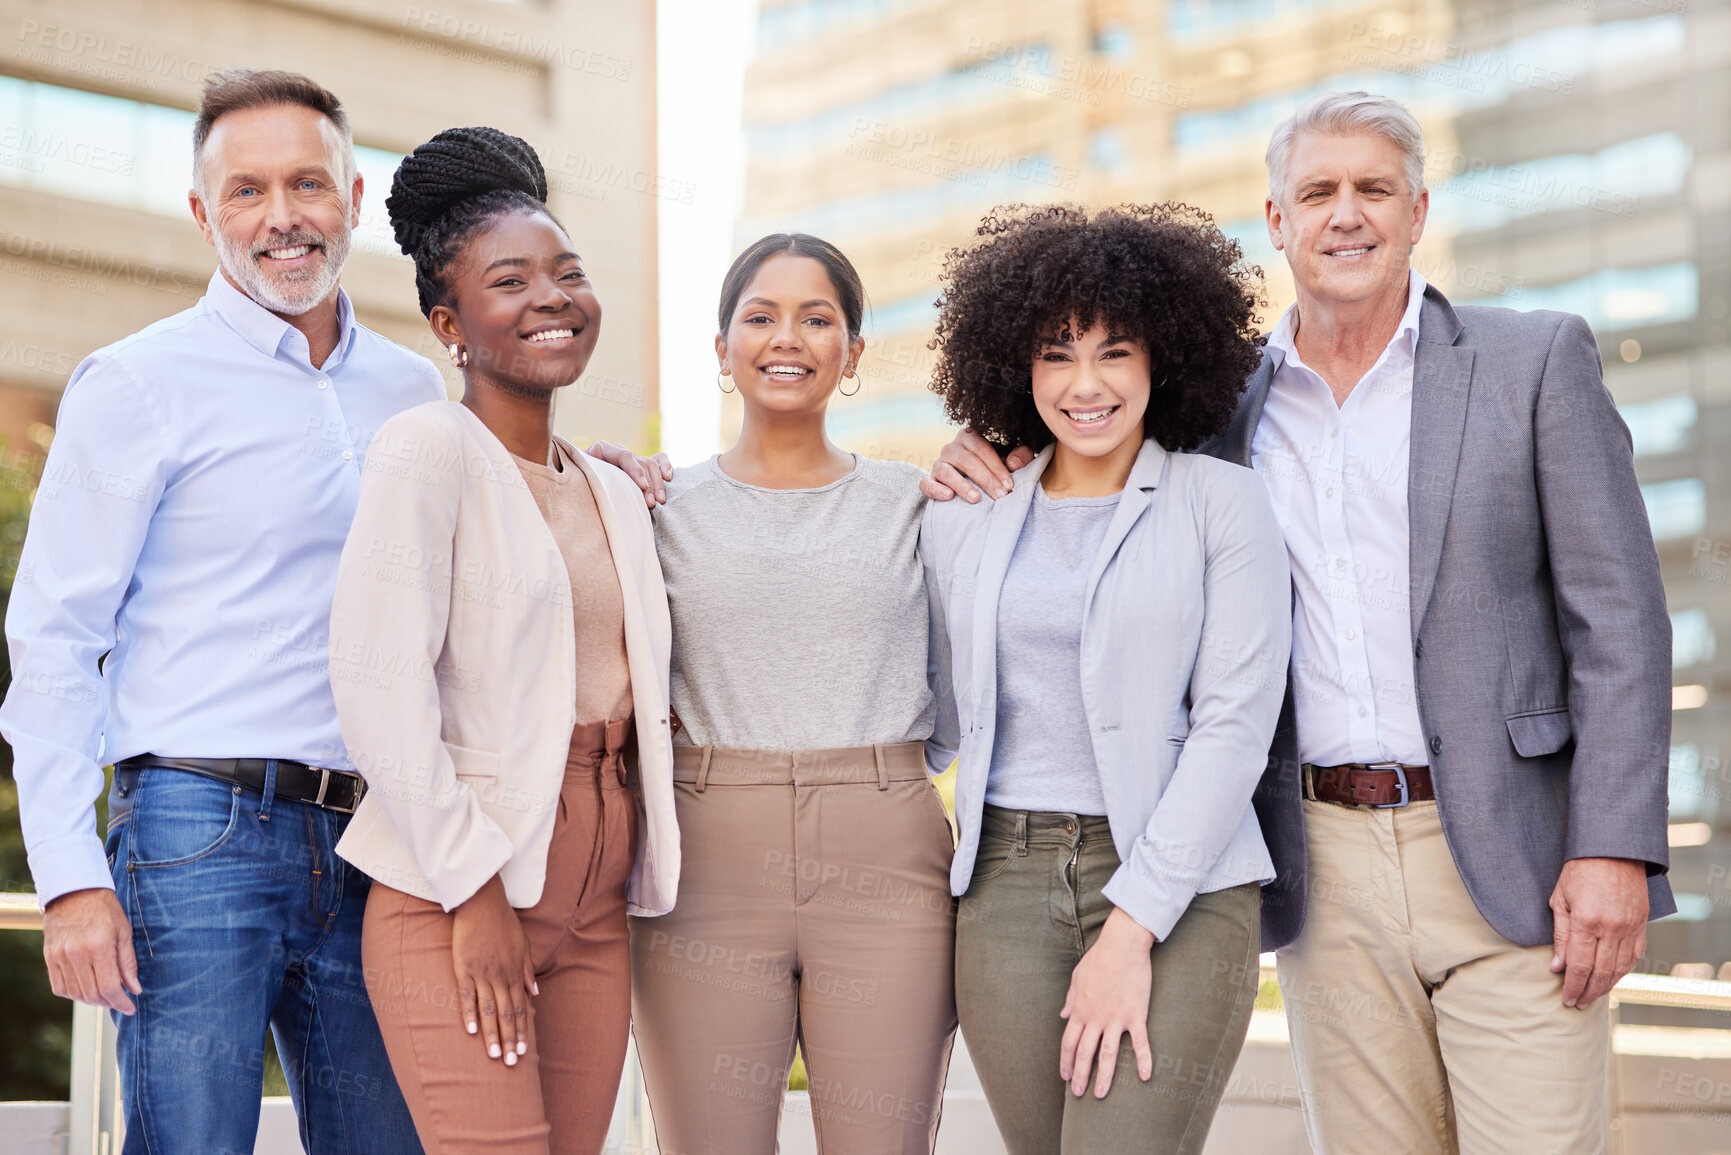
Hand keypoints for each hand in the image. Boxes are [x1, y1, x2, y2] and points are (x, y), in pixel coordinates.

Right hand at [43, 888, 139, 1014]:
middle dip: (109, 1003)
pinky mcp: (49, 957)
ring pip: (75, 994)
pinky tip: (85, 988)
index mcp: (99, 946)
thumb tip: (135, 989)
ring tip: (105, 995)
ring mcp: (60, 956)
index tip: (130, 1008)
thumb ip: (128, 963)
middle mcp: (76, 954)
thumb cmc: (104, 909)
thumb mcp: (124, 931)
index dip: (121, 1003)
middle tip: (120, 1000)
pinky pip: (59, 987)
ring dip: (91, 1000)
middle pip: (92, 994)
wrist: (74, 891)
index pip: (110, 987)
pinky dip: (73, 993)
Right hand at [451, 875, 536, 1065]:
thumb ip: (527, 971)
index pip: (521, 1008)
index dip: (522, 1031)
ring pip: (489, 1010)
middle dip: (509, 1040)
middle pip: (507, 1014)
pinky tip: (472, 1032)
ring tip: (493, 1056)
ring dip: (492, 1035)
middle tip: (510, 1063)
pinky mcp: (464, 968)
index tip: (523, 1051)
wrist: (482, 903)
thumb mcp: (523, 945)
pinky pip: (467, 996)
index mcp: (515, 973)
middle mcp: (500, 977)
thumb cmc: (503, 924)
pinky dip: (469, 1014)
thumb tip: (535, 992)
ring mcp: (482, 974)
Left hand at [587, 440, 672, 506]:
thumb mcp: (579, 479)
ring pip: (652, 463)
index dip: (635, 471)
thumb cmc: (578, 485)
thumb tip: (591, 469)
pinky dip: (666, 466)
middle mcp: (619, 451)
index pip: (624, 457)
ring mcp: (632, 457)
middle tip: (652, 503)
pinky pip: (659, 459)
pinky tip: (668, 478)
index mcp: (603, 450)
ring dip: (658, 483)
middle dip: (649, 484)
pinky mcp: (642, 465)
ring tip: (660, 501)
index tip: (642, 487)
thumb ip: (585, 476)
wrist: (579, 485)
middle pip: (641, 462)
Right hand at [917, 427, 1034, 502]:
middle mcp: (951, 447)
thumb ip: (1021, 456)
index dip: (997, 467)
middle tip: (1000, 496)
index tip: (1009, 485)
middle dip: (985, 479)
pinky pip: (926, 484)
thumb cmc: (995, 468)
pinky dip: (936, 489)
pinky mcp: (929, 480)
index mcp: (969, 436)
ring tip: (976, 499)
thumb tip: (1014, 464)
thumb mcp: (1011, 459)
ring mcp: (938, 464)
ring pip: (946, 471)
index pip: (982, 448)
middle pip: (966, 460)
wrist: (975, 484)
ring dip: (962, 485)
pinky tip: (949, 496)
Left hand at [1058, 907, 1154, 1097]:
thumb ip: (1070, 998)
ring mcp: (1115, 1018)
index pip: (1068, 1042)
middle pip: (1084, 1053)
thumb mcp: (1077, 977)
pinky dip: (1143, 1060)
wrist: (1122, 945)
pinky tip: (1144, 1077)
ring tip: (1100, 1094)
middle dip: (1080, 1075)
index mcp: (1080, 1009)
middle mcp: (1095, 1017)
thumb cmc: (1099, 958)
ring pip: (1107, 1054)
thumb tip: (1062, 1013)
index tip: (1065, 1076)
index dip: (1066, 1061)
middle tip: (1079, 1094)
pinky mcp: (1135, 1015)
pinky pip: (1139, 1042)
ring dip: (1104, 1076)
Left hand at [1549, 857, 1647, 1009]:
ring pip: (1620, 968)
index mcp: (1587, 921)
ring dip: (1606, 986)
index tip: (1566, 999)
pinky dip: (1623, 971)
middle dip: (1588, 992)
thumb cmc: (1579, 871)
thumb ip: (1560, 935)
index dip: (1572, 986)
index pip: (1579, 965)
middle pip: (1600, 972)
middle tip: (1577, 1004)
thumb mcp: (1560, 899)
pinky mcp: (1642, 924)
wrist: (1613, 850)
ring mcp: (1630, 927)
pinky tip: (1612, 979)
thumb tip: (1557, 967)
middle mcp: (1612, 928)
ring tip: (1592, 997)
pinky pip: (1634, 956)